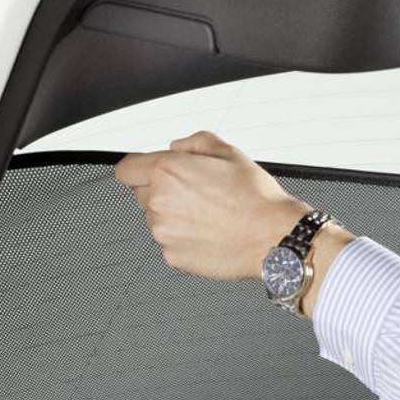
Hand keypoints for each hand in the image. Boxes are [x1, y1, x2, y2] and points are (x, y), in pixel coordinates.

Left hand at [113, 130, 302, 279]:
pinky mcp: (173, 257)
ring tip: (209, 216)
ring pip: (157, 220)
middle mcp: (159, 202)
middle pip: (142, 195)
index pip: (126, 169)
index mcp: (167, 171)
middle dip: (162, 192)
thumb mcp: (229, 152)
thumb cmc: (256, 198)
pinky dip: (185, 239)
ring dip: (174, 217)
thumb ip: (194, 143)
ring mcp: (164, 233)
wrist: (274, 236)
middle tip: (196, 194)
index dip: (138, 169)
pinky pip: (171, 243)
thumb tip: (177, 147)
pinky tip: (210, 233)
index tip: (147, 173)